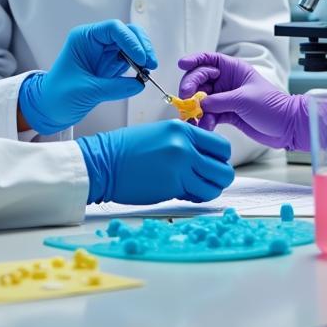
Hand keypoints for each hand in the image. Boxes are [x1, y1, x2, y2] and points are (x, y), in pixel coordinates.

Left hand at [18, 20, 156, 134]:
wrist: (49, 108)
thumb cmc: (57, 95)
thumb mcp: (86, 91)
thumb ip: (113, 87)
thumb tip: (138, 84)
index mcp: (84, 38)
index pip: (113, 29)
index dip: (130, 40)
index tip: (141, 58)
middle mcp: (96, 41)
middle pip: (127, 33)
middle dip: (141, 46)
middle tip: (151, 64)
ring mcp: (105, 53)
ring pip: (132, 45)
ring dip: (143, 56)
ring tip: (147, 72)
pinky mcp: (110, 65)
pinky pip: (130, 60)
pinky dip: (139, 66)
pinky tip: (141, 76)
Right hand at [77, 120, 233, 203]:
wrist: (103, 163)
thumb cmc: (126, 149)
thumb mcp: (160, 134)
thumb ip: (185, 142)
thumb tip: (205, 157)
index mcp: (182, 129)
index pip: (221, 146)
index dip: (221, 158)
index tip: (213, 163)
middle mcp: (185, 146)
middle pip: (224, 168)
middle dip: (219, 177)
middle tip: (208, 179)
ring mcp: (180, 167)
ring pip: (215, 186)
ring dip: (209, 190)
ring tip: (196, 188)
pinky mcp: (172, 187)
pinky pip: (197, 196)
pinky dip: (195, 197)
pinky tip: (184, 193)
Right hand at [178, 52, 307, 149]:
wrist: (287, 127)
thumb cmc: (272, 106)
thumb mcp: (243, 99)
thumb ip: (219, 101)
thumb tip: (200, 104)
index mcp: (234, 70)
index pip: (208, 60)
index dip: (194, 60)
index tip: (181, 65)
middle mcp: (227, 82)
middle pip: (200, 80)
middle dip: (191, 88)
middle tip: (186, 99)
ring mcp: (226, 98)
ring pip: (202, 99)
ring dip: (196, 108)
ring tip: (195, 117)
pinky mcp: (227, 113)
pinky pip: (209, 114)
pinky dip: (205, 120)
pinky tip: (205, 126)